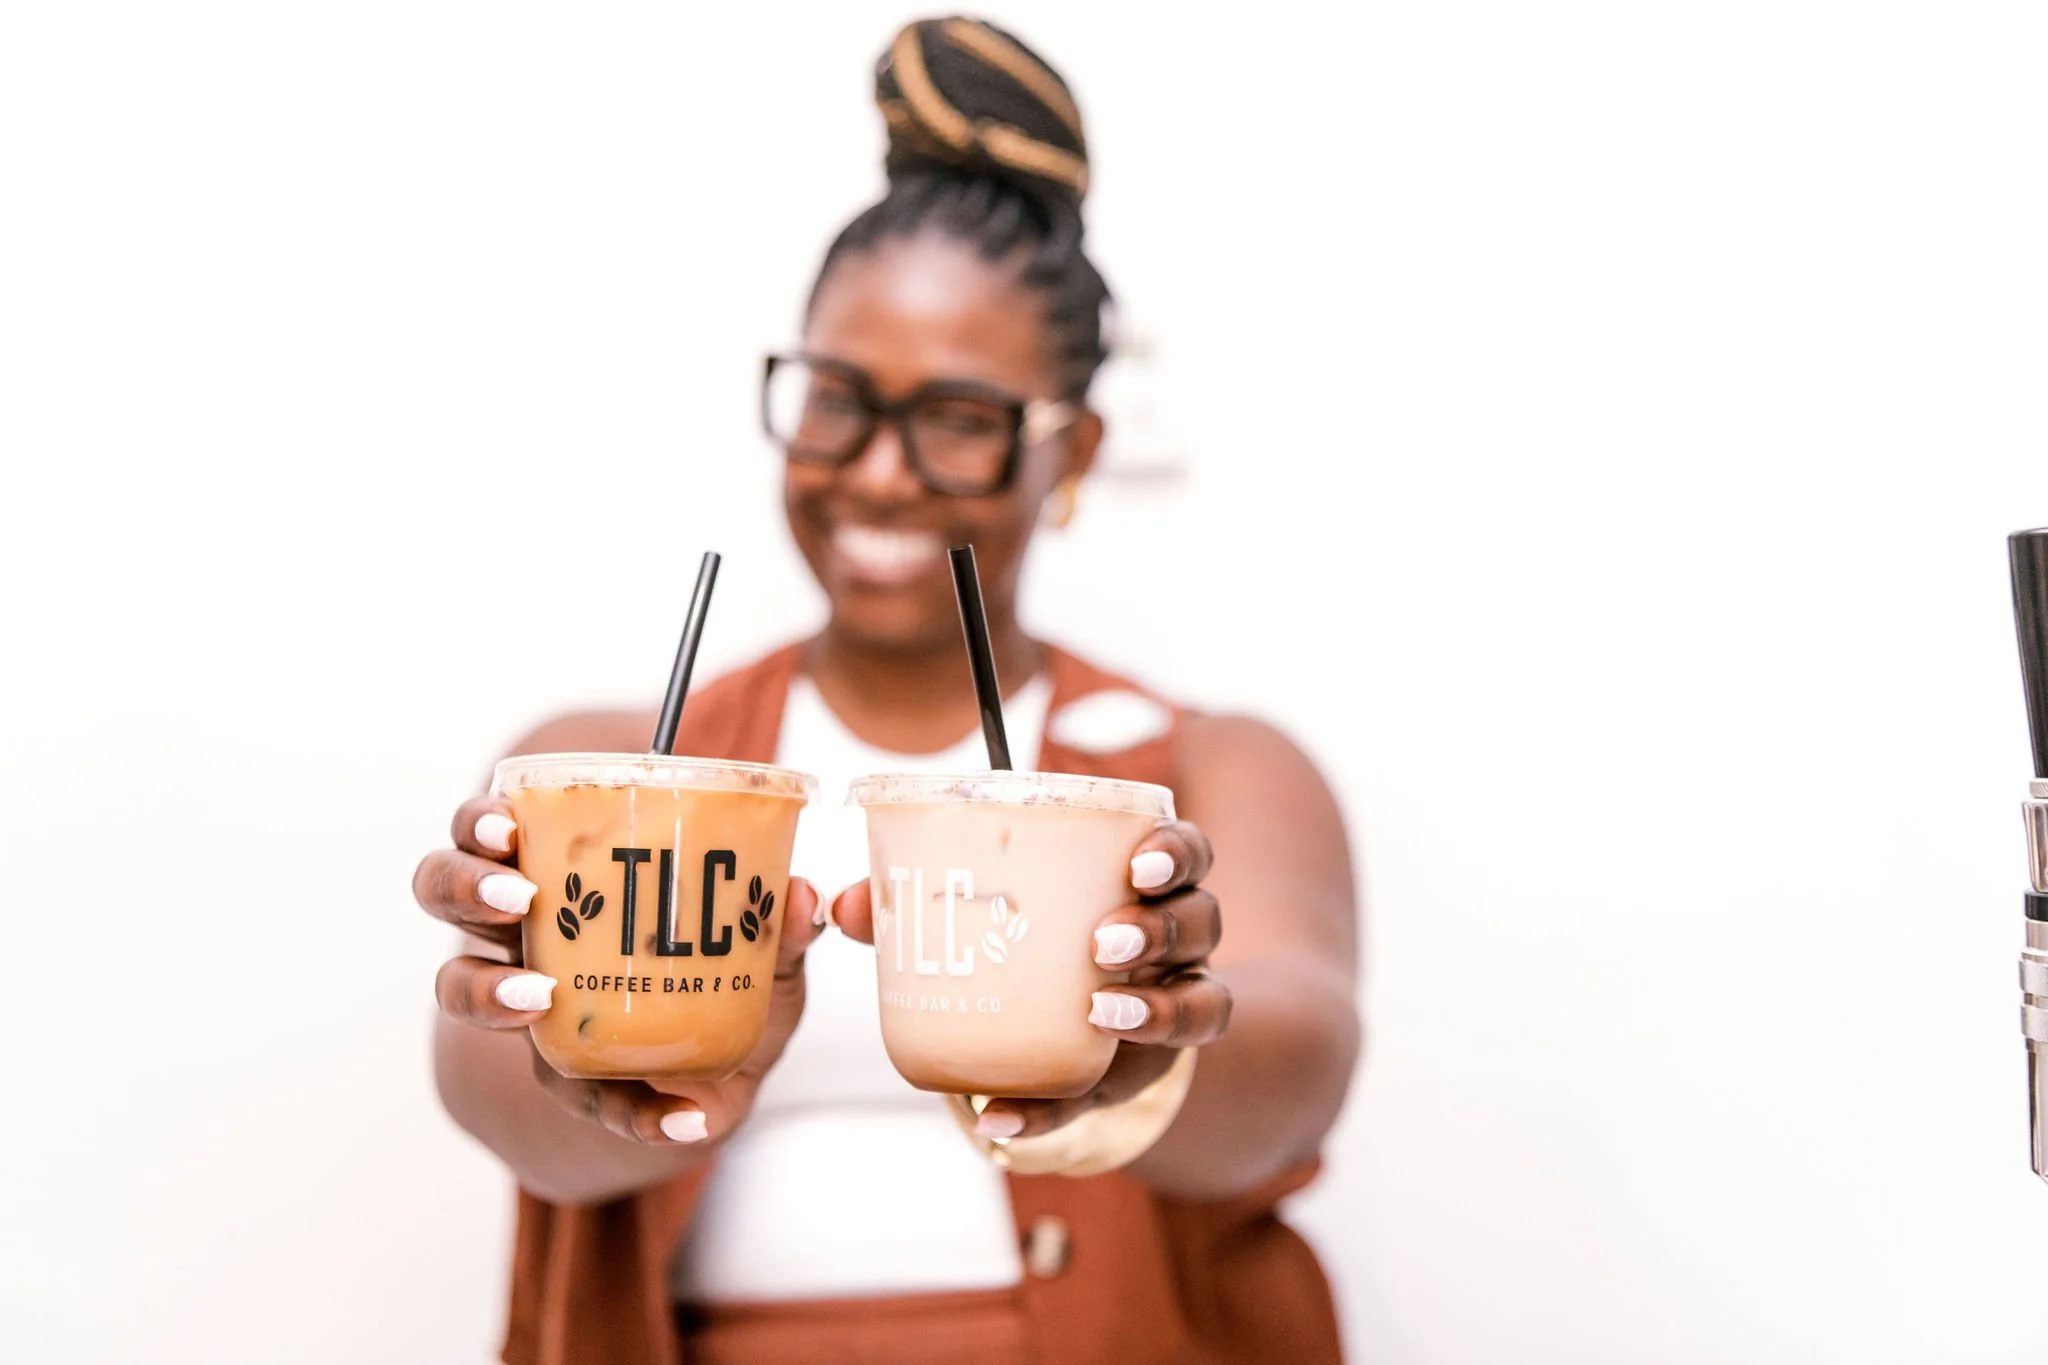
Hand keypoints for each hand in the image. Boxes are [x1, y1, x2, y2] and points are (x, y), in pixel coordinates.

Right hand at [413, 795, 821, 1148]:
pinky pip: (579, 1099)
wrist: (723, 1074)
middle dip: (465, 887)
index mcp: (561, 872)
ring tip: (538, 996)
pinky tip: (685, 1117)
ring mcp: (528, 1007)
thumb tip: (801, 894)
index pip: (492, 830)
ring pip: (458, 987)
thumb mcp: (761, 942)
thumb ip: (778, 921)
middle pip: (444, 890)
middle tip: (517, 898)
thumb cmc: (723, 972)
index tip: (508, 821)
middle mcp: (523, 932)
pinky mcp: (566, 1080)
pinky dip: (638, 1112)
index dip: (482, 821)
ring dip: (486, 990)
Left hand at [833, 819, 1230, 1138]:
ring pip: (1201, 1002)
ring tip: (1100, 1010)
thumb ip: (919, 904)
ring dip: (1153, 1008)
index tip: (1140, 858)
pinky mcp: (1141, 1077)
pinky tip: (1001, 1117)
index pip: (1186, 851)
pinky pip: (1117, 1098)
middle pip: (1201, 919)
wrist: (1085, 1033)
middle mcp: (1177, 941)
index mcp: (1145, 881)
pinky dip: (1053, 1113)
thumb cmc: (1036, 946)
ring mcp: (1174, 1006)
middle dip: (1159, 926)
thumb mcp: (989, 918)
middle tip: (1106, 939)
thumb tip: (845, 902)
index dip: (1176, 849)